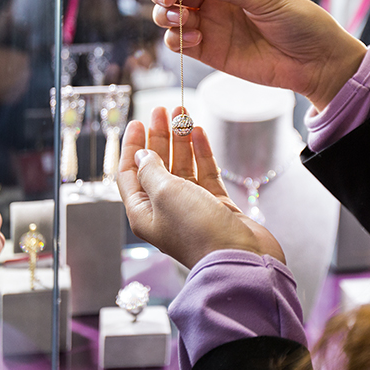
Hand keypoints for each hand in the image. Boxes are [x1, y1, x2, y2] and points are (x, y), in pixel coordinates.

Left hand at [117, 107, 283, 269]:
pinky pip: (205, 173)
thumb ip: (152, 170)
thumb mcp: (164, 193)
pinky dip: (202, 153)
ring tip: (183, 112)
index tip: (137, 122)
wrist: (239, 258)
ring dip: (181, 140)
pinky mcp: (216, 206)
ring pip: (183, 166)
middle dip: (159, 137)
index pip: (130, 174)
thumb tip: (143, 155)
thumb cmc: (197, 229)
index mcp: (143, 212)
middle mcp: (165, 210)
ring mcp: (192, 207)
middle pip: (157, 166)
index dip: (132, 146)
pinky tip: (199, 132)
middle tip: (163, 110)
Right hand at [151, 0, 366, 110]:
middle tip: (170, 1)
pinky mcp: (208, 49)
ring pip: (169, 14)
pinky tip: (196, 39)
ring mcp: (210, 22)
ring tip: (184, 21)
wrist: (314, 61)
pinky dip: (177, 39)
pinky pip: (178, 41)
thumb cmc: (298, 20)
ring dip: (166, 15)